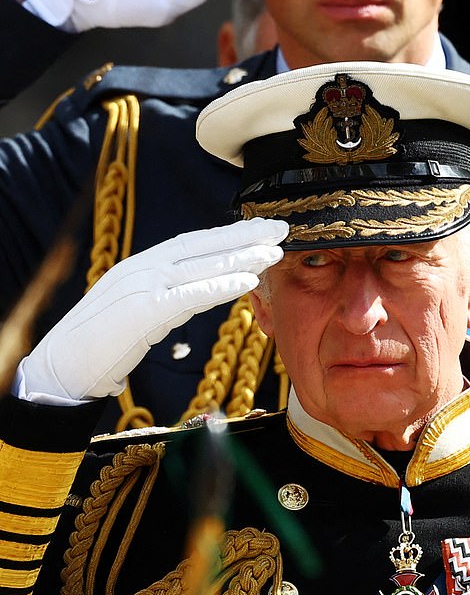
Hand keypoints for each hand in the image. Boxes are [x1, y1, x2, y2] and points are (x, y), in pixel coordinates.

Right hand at [17, 218, 287, 402]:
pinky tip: (247, 282)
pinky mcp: (141, 311)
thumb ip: (170, 298)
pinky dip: (219, 286)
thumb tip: (201, 291)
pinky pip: (188, 295)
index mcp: (144, 264)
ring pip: (201, 266)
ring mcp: (142, 285)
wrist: (61, 367)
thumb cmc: (101, 344)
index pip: (195, 242)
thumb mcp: (141, 311)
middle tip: (282, 227)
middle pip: (203, 245)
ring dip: (242, 257)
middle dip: (245, 236)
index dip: (231, 235)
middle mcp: (145, 266)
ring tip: (274, 252)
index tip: (263, 229)